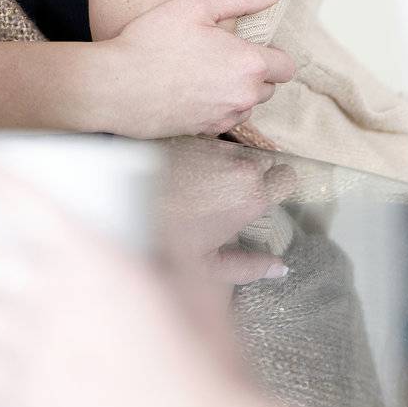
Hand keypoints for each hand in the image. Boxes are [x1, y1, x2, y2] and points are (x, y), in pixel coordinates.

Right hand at [92, 0, 295, 140]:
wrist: (115, 87)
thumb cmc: (152, 42)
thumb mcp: (195, 6)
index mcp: (248, 64)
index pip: (286, 66)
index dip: (272, 53)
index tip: (249, 45)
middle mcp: (244, 96)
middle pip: (270, 87)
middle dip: (255, 72)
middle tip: (222, 55)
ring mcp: (225, 117)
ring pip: (248, 104)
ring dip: (237, 91)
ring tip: (205, 73)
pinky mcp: (205, 132)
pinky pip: (226, 119)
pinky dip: (217, 107)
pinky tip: (192, 91)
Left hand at [160, 139, 298, 285]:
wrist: (119, 204)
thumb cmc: (164, 240)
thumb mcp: (208, 265)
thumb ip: (250, 266)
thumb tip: (280, 268)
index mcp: (251, 196)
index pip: (289, 177)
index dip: (278, 189)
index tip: (264, 201)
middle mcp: (239, 165)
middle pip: (264, 163)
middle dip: (255, 178)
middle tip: (230, 201)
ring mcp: (215, 148)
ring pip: (239, 152)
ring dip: (230, 168)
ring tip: (203, 192)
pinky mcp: (193, 138)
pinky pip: (213, 145)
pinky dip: (207, 158)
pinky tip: (185, 179)